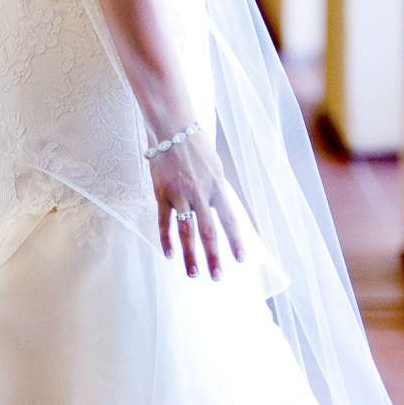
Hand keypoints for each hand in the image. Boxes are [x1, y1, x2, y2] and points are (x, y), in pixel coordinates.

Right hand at [149, 125, 246, 279]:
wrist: (173, 127)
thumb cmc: (195, 145)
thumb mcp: (215, 167)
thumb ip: (218, 190)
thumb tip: (224, 211)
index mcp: (218, 187)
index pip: (230, 220)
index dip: (236, 241)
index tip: (241, 260)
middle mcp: (201, 194)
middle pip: (209, 232)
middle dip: (214, 257)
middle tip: (217, 277)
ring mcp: (180, 194)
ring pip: (187, 232)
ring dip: (190, 255)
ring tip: (193, 274)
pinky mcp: (162, 193)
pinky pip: (164, 221)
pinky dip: (166, 240)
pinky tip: (170, 255)